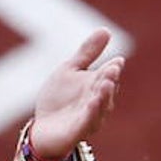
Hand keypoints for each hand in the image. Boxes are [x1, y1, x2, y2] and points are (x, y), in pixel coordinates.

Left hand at [29, 28, 125, 159]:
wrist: (43, 127)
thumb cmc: (59, 97)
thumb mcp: (70, 70)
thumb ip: (87, 53)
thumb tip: (106, 29)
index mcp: (97, 85)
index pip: (107, 75)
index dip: (112, 69)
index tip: (116, 61)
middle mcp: (98, 102)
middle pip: (105, 90)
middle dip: (108, 80)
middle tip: (112, 69)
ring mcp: (89, 117)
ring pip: (100, 107)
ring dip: (103, 96)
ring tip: (106, 83)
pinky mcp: (78, 131)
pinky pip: (86, 122)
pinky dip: (90, 113)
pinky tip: (92, 103)